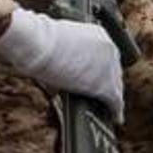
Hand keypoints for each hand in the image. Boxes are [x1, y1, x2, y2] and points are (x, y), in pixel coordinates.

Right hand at [0, 8, 123, 119]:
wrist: (36, 43)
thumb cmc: (37, 40)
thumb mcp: (57, 45)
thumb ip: (66, 59)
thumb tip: (59, 81)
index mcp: (98, 34)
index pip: (105, 55)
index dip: (100, 68)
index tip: (94, 76)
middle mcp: (109, 48)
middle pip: (113, 71)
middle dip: (106, 82)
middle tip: (98, 93)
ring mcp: (109, 67)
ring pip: (115, 86)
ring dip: (110, 96)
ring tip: (107, 107)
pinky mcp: (105, 85)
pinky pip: (115, 101)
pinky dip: (115, 111)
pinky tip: (115, 118)